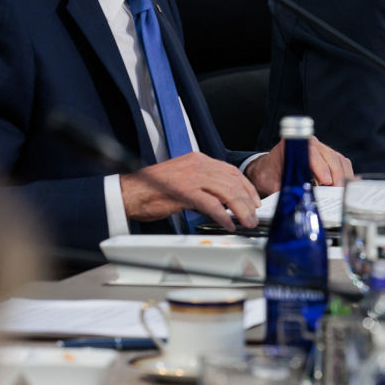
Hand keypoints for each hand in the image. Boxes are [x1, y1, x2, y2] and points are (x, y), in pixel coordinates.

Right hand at [119, 152, 261, 229]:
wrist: (129, 192)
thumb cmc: (153, 189)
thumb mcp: (184, 180)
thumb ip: (204, 185)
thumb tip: (224, 200)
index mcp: (198, 160)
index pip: (231, 171)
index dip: (246, 187)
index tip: (254, 201)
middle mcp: (198, 165)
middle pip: (232, 181)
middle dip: (247, 201)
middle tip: (254, 217)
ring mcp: (191, 177)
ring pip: (226, 192)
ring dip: (240, 209)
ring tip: (246, 222)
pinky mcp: (184, 191)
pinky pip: (210, 204)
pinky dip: (222, 216)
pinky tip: (228, 224)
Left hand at [247, 136, 352, 198]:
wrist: (270, 169)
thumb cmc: (270, 173)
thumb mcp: (269, 182)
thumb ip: (279, 189)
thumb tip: (289, 200)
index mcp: (294, 145)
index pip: (311, 153)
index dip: (320, 166)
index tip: (326, 180)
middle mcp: (311, 143)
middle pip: (330, 156)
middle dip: (336, 175)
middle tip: (337, 191)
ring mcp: (322, 150)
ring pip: (339, 160)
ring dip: (343, 176)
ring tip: (342, 192)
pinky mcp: (329, 158)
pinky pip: (342, 164)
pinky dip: (346, 175)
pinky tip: (346, 187)